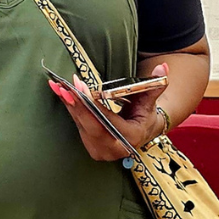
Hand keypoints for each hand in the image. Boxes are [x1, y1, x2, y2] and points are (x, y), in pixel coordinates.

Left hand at [49, 64, 169, 161]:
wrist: (143, 132)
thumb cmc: (146, 113)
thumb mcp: (151, 100)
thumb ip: (156, 84)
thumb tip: (162, 67)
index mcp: (130, 138)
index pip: (107, 121)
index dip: (92, 105)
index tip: (80, 88)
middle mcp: (114, 149)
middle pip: (90, 125)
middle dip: (76, 105)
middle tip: (64, 86)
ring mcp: (100, 150)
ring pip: (81, 124)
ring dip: (68, 104)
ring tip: (57, 86)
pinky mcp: (90, 145)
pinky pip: (78, 125)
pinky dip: (70, 108)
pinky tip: (59, 92)